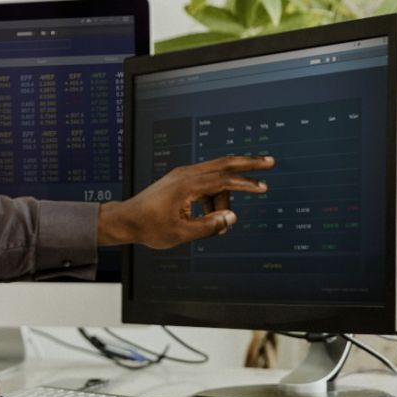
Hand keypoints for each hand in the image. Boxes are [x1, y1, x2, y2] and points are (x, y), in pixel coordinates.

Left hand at [98, 155, 274, 248]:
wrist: (126, 219)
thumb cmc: (149, 227)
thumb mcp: (181, 234)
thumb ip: (208, 226)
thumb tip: (231, 218)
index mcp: (186, 185)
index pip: (223, 180)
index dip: (245, 184)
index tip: (263, 187)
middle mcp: (186, 174)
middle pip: (224, 163)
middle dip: (248, 163)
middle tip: (270, 162)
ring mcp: (182, 175)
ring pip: (215, 178)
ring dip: (224, 198)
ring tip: (222, 223)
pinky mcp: (180, 180)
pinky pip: (206, 183)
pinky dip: (214, 197)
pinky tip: (211, 215)